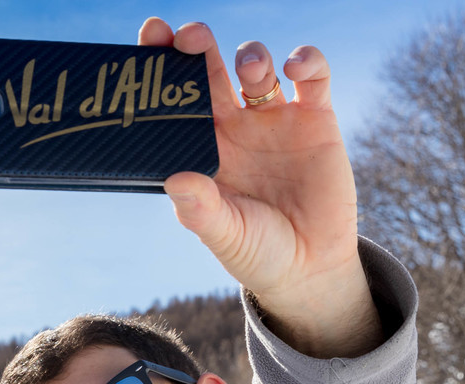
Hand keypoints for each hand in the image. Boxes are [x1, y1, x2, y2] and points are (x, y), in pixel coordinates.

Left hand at [139, 18, 383, 357]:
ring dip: (251, 57)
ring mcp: (274, 119)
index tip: (148, 42)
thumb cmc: (257, 253)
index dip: (161, 71)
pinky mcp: (316, 119)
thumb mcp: (227, 236)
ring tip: (251, 70)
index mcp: (203, 149)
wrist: (311, 268)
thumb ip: (202, 210)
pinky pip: (313, 77)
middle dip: (197, 47)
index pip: (175, 102)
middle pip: (209, 73)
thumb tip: (175, 180)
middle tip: (189, 35)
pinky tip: (297, 67)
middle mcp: (234, 127)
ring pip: (256, 68)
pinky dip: (307, 62)